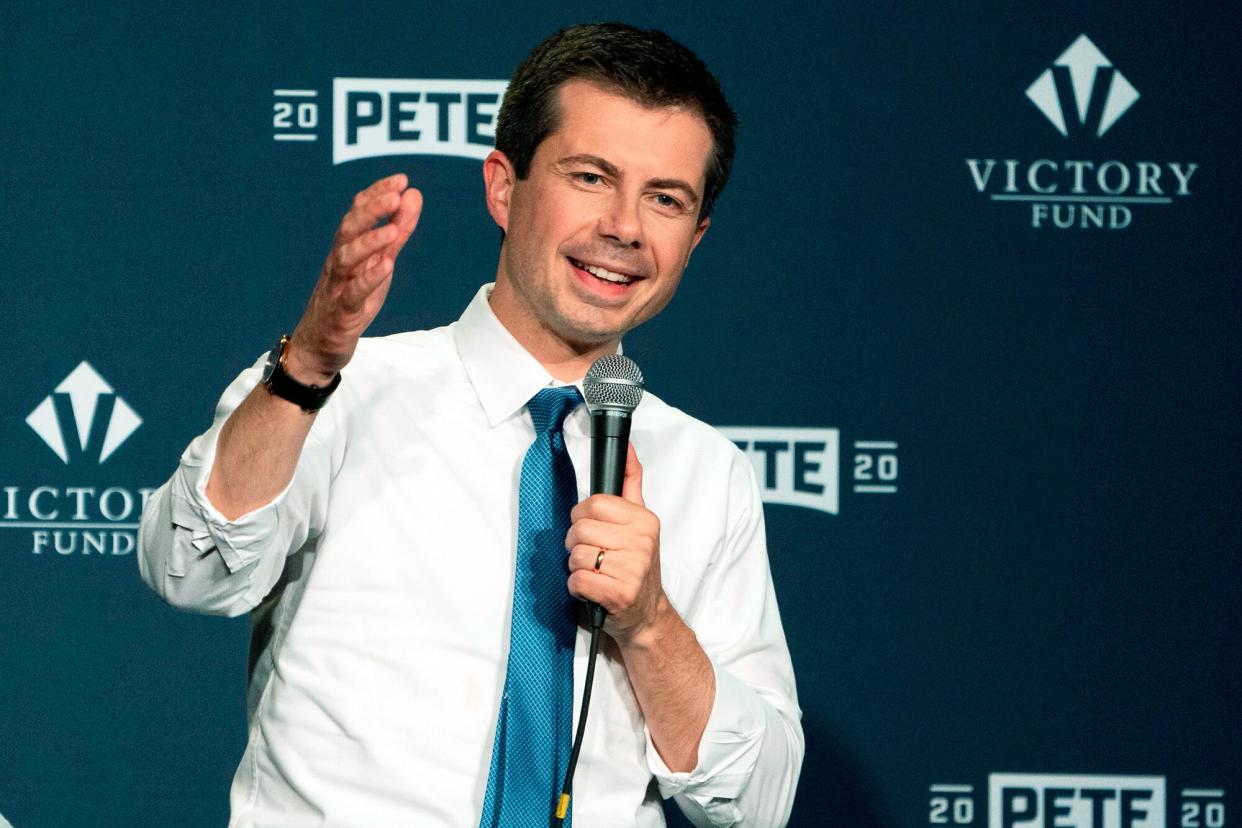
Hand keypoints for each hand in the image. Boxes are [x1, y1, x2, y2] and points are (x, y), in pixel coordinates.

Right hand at [287, 173, 422, 381]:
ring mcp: (338, 287)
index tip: (400, 179)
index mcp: (348, 247)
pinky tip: (386, 267)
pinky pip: (353, 293)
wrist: (320, 345)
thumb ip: (396, 231)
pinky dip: (368, 279)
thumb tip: (413, 196)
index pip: (358, 213)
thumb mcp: (379, 262)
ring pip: (346, 258)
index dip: (377, 194)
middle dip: (372, 209)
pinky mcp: (342, 312)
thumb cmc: (351, 299)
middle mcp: (339, 262)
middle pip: (349, 228)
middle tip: (396, 194)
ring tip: (393, 230)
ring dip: (369, 241)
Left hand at [565, 444, 671, 643]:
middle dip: (577, 544)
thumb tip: (627, 447)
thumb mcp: (639, 522)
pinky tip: (593, 589)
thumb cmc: (636, 566)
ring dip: (577, 568)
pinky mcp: (619, 594)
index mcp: (644, 520)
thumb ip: (630, 483)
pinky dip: (577, 588)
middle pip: (580, 529)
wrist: (647, 616)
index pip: (593, 503)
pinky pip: (577, 580)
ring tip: (596, 573)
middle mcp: (642, 542)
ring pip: (575, 555)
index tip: (593, 532)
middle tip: (593, 556)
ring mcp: (633, 569)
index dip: (582, 518)